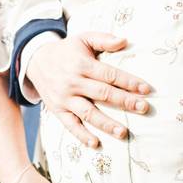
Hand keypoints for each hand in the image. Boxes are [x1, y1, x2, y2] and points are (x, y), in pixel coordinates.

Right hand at [27, 32, 152, 148]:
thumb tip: (125, 41)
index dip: (129, 82)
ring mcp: (64, 99)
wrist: (36, 61)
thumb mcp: (83, 38)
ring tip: (123, 133)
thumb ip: (104, 39)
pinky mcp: (57, 110)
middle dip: (125, 102)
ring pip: (88, 113)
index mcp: (81, 65)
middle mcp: (73, 83)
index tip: (146, 89)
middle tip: (144, 108)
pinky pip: (70, 125)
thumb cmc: (67, 51)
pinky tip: (96, 143)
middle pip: (103, 94)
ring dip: (106, 124)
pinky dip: (82, 136)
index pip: (109, 75)